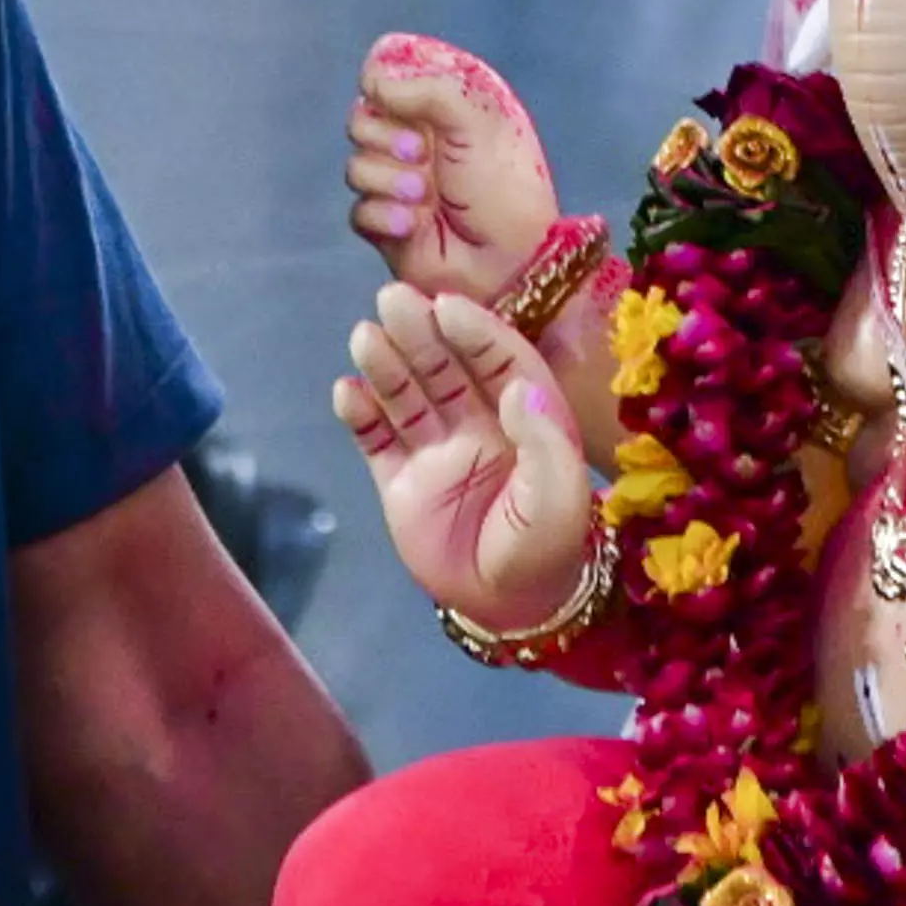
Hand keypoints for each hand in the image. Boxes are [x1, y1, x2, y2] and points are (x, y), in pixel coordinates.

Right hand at [335, 284, 594, 628]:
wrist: (510, 607)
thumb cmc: (545, 547)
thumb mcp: (559, 497)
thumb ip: (543, 441)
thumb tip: (516, 387)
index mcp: (526, 417)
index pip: (499, 359)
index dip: (474, 330)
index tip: (445, 305)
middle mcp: (480, 423)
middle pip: (447, 366)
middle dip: (421, 332)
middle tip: (391, 298)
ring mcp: (438, 450)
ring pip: (408, 395)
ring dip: (386, 364)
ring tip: (363, 336)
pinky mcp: (402, 481)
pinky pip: (377, 440)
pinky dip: (361, 414)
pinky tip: (346, 391)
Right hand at [345, 34, 561, 298]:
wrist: (510, 263)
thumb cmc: (505, 188)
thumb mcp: (479, 120)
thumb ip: (428, 87)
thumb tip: (373, 81)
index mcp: (445, 105)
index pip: (388, 71)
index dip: (385, 81)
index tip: (400, 96)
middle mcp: (420, 140)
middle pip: (360, 117)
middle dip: (384, 135)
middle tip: (422, 154)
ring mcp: (401, 183)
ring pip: (355, 165)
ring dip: (389, 180)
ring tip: (425, 197)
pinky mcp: (388, 225)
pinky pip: (358, 211)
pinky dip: (383, 216)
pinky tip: (413, 225)